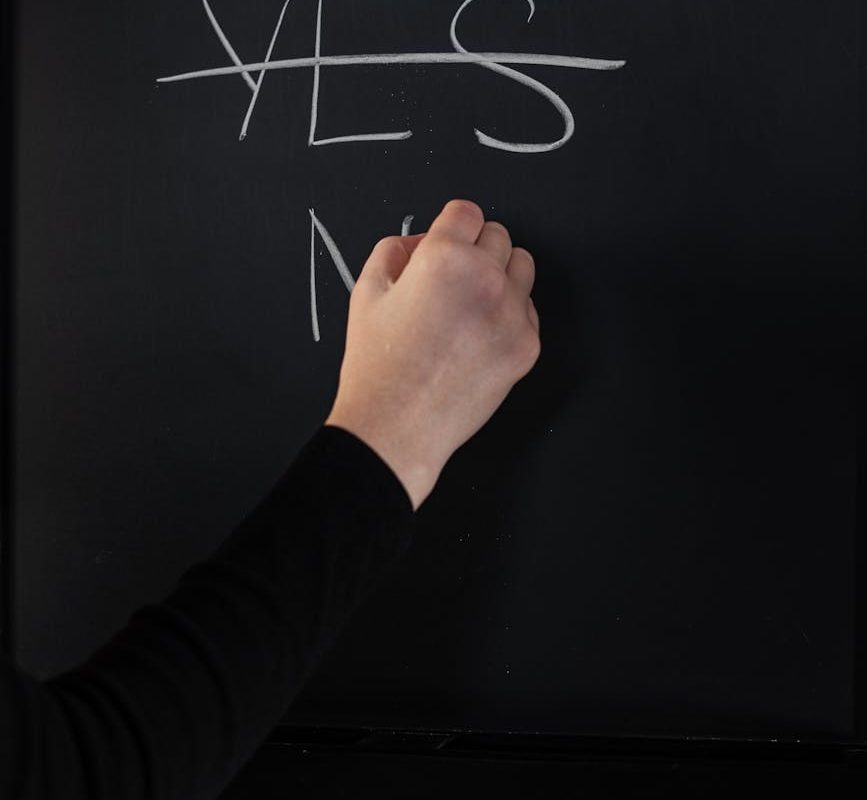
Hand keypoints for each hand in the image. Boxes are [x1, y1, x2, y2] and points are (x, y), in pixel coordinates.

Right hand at [325, 199, 540, 509]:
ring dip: (499, 273)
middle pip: (498, 235)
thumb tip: (421, 242)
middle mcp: (486, 280)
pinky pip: (528, 309)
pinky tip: (478, 335)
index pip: (467, 211)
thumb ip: (394, 250)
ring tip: (468, 303)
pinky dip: (508, 312)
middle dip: (473, 248)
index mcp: (444, 259)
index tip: (444, 242)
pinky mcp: (526, 346)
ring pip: (522, 266)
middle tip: (450, 279)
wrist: (397, 427)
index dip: (450, 226)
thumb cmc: (377, 365)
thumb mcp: (366, 293)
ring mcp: (512, 315)